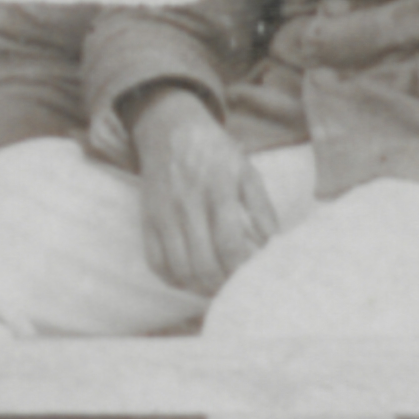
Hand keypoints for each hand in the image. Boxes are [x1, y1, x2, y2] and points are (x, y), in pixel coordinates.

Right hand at [129, 88, 279, 295]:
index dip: (241, 271)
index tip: (251, 279)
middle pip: (202, 263)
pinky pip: (154, 261)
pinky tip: (189, 279)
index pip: (229, 244)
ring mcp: (163, 212)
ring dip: (198, 287)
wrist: (169, 128)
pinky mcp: (146, 218)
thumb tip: (271, 247)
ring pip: (178, 268)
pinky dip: (172, 279)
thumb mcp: (247, 171)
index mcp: (217, 188)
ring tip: (215, 288)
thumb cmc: (215, 153)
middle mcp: (187, 202)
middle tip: (235, 290)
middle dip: (221, 285)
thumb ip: (262, 209)